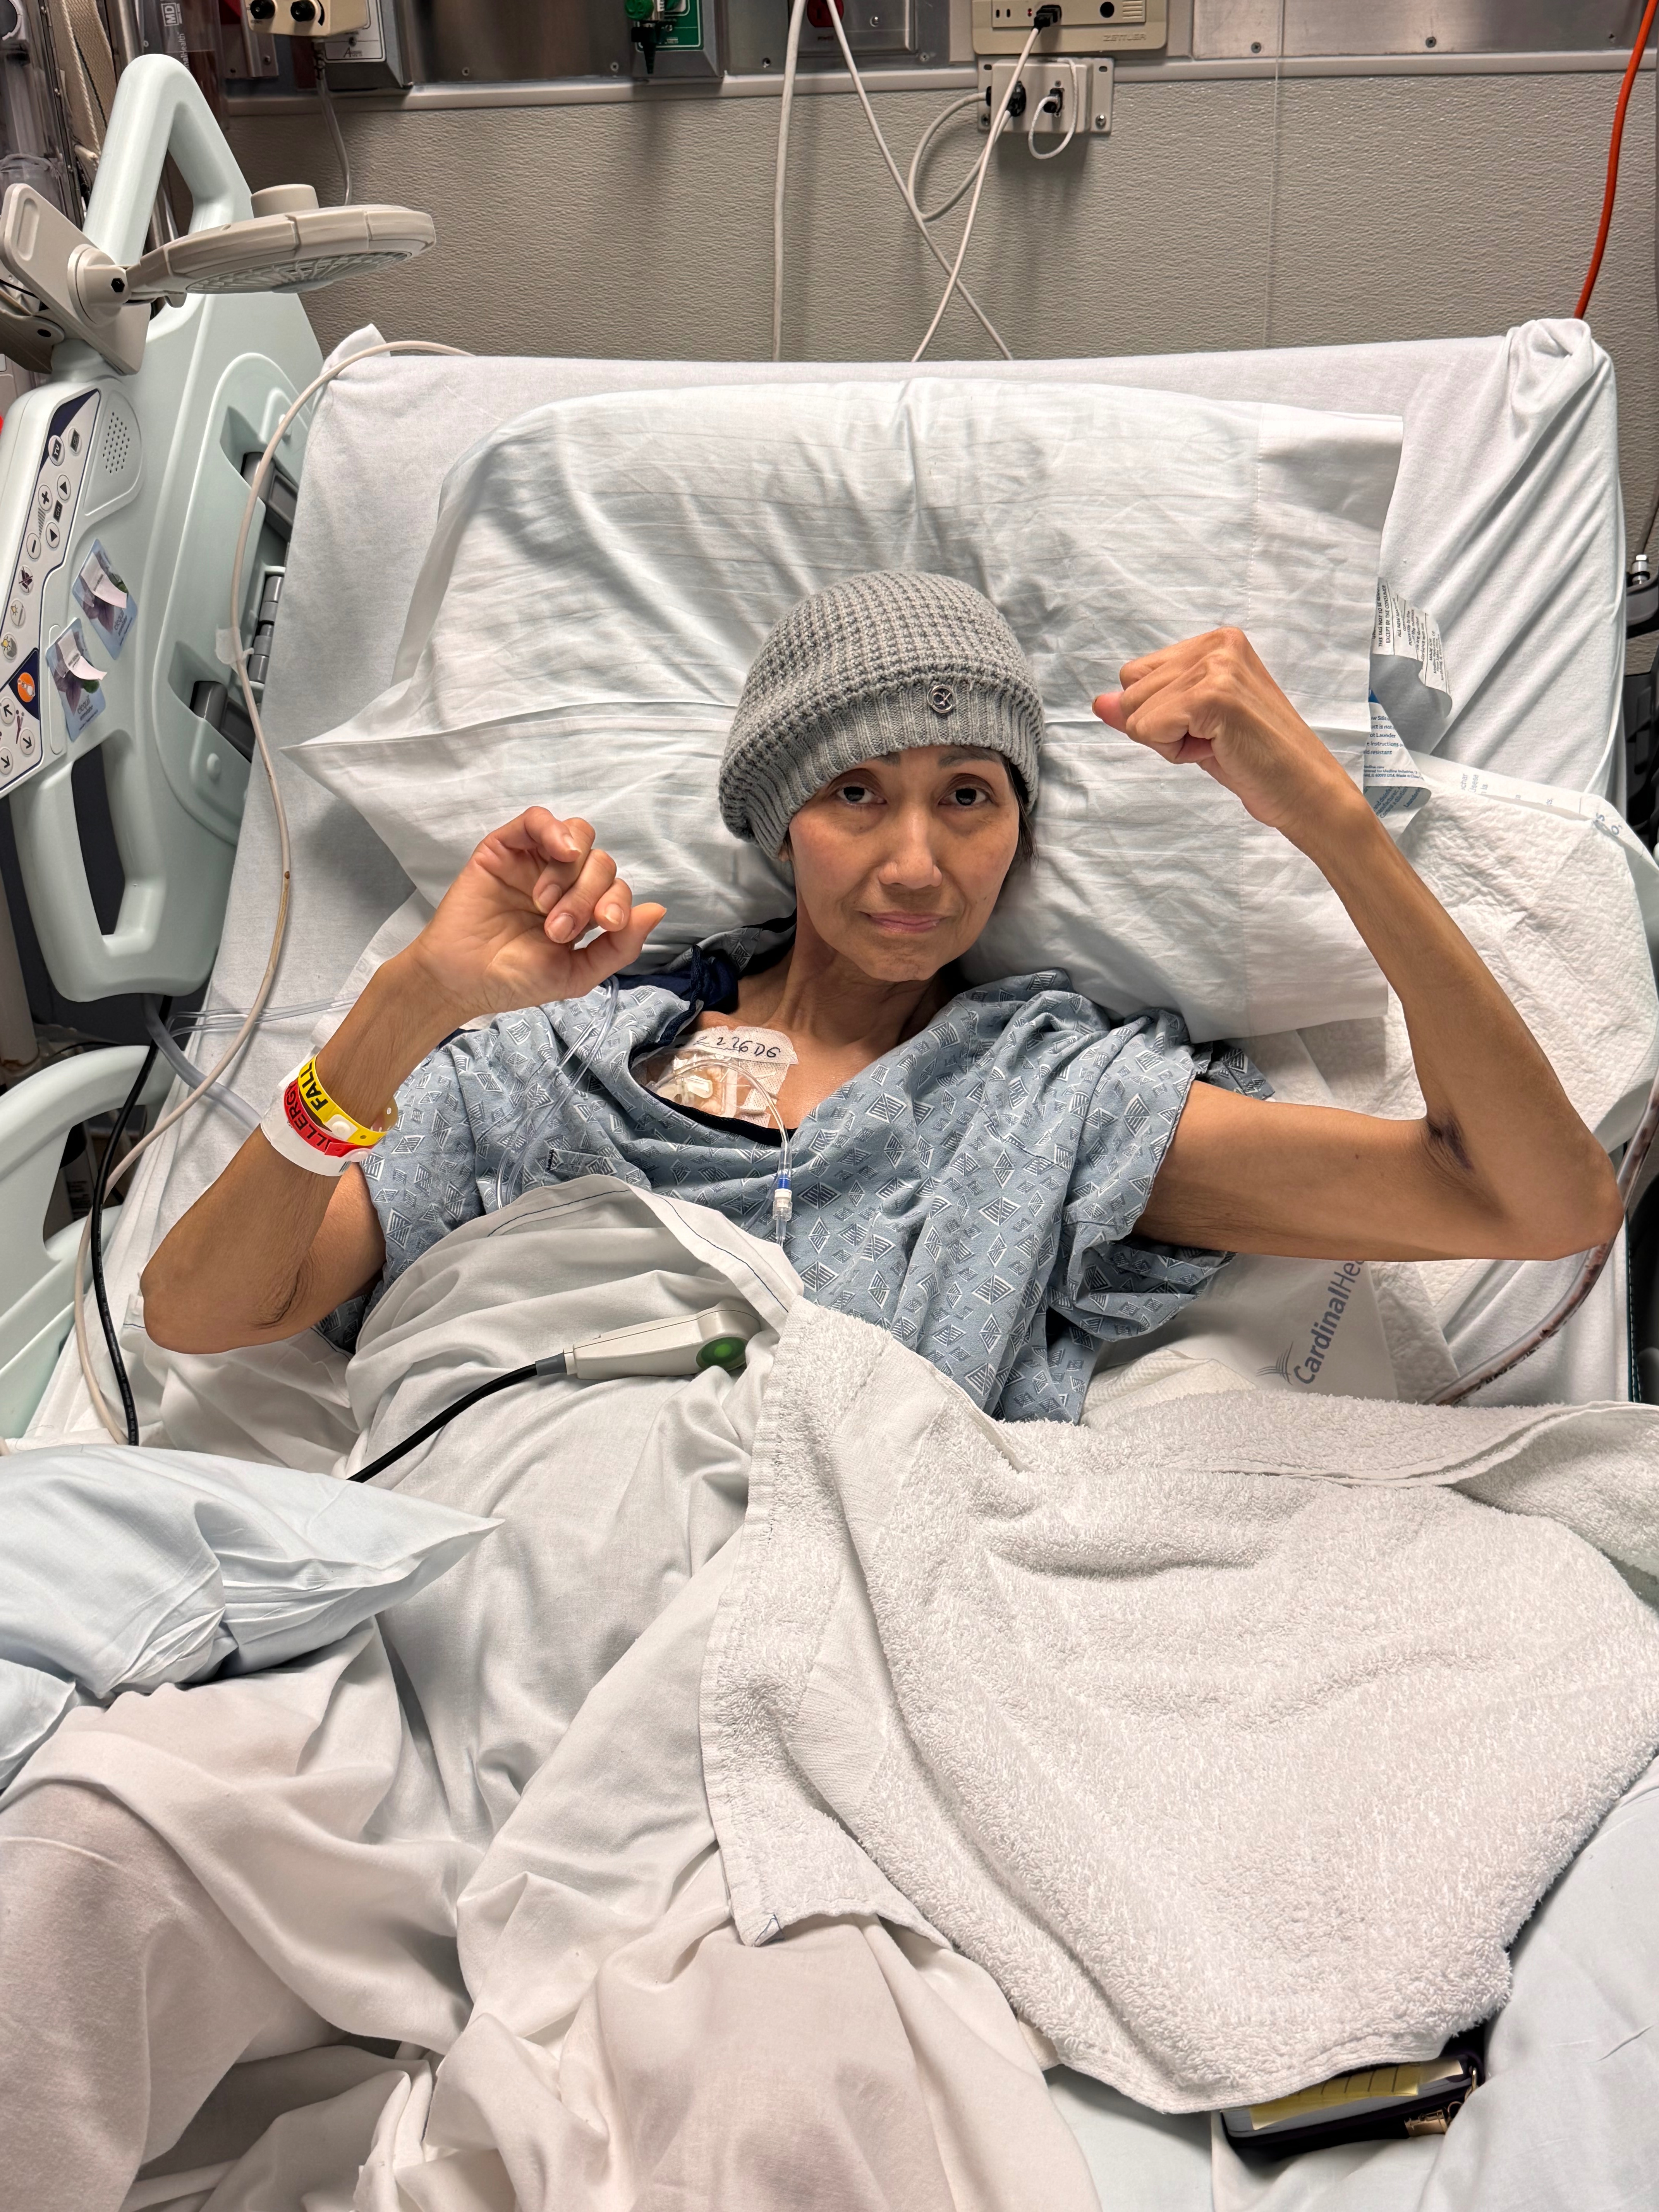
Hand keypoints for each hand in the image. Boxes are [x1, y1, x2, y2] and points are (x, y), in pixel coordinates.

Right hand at [400, 807, 665, 1023]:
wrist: (462, 981)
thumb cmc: (515, 980)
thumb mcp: (578, 973)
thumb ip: (621, 945)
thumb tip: (658, 909)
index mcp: (582, 909)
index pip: (617, 888)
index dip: (617, 902)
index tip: (604, 926)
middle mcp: (563, 881)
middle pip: (601, 862)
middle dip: (587, 896)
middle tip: (557, 929)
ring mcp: (534, 861)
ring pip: (578, 835)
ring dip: (570, 872)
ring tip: (544, 904)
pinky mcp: (505, 847)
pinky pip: (537, 819)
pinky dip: (554, 829)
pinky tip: (559, 851)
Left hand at [1093, 629, 1363, 846]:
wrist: (1303, 790)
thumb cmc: (1253, 759)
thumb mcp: (1189, 727)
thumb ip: (1145, 709)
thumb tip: (1098, 701)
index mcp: (1216, 642)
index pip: (1137, 674)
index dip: (1161, 713)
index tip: (1208, 726)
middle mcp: (1217, 644)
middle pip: (1130, 689)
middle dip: (1162, 727)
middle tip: (1215, 739)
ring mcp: (1217, 666)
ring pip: (1136, 713)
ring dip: (1170, 741)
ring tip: (1219, 743)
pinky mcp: (1213, 695)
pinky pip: (1148, 729)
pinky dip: (1175, 751)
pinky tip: (1218, 749)